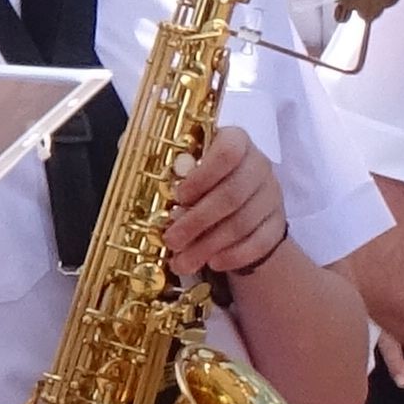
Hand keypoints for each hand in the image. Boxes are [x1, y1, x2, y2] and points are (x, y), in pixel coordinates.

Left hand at [165, 121, 291, 279]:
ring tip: (183, 261)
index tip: (178, 196)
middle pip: (233, 193)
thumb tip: (125, 141)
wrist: (238, 204)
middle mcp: (259, 165)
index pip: (228, 151)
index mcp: (235, 141)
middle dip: (198, 221)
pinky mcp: (278, 223)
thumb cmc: (202, 180)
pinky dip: (235, 256)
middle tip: (171, 240)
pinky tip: (213, 263)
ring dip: (210, 245)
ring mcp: (272, 195)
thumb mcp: (181, 163)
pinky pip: (261, 243)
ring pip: (244, 223)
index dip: (203, 175)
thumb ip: (158, 154)